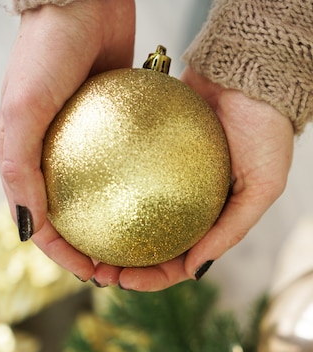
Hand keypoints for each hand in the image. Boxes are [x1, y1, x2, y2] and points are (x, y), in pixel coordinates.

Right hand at [0, 0, 135, 279]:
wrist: (83, 0)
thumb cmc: (45, 51)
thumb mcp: (23, 110)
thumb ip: (19, 168)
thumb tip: (27, 229)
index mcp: (22, 159)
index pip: (40, 225)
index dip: (63, 255)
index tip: (92, 273)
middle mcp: (50, 156)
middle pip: (71, 218)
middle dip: (91, 249)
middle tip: (120, 268)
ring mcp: (83, 144)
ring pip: (98, 199)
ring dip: (115, 226)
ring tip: (141, 245)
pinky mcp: (112, 128)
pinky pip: (123, 168)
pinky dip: (134, 190)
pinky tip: (156, 202)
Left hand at [96, 66, 293, 290]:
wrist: (251, 70)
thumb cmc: (267, 129)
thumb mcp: (263, 186)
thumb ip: (231, 229)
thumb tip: (192, 270)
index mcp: (212, 220)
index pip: (179, 261)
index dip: (152, 278)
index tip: (124, 281)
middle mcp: (187, 204)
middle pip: (150, 244)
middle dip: (124, 264)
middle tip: (97, 270)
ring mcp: (166, 179)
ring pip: (133, 216)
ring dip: (110, 234)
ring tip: (83, 243)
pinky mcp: (149, 151)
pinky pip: (125, 175)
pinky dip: (109, 191)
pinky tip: (87, 198)